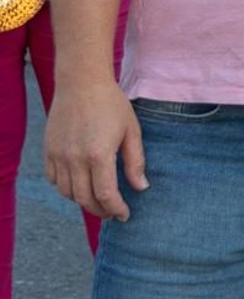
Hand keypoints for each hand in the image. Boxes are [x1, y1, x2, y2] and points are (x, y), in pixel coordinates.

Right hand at [44, 81, 146, 221]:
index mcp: (99, 155)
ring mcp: (58, 156)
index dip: (116, 209)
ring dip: (83, 201)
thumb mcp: (131, 131)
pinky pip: (54, 179)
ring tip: (98, 200)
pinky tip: (79, 184)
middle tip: (112, 213)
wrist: (82, 83)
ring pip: (67, 193)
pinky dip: (66, 188)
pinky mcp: (48, 151)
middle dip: (100, 211)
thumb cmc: (112, 105)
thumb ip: (135, 162)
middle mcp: (75, 159)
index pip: (106, 195)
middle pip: (85, 199)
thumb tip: (141, 188)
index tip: (125, 215)